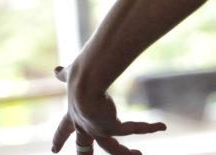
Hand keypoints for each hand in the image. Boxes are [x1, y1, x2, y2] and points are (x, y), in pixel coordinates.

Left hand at [51, 65, 165, 154]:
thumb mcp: (71, 75)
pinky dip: (148, 127)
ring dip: (126, 153)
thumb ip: (65, 74)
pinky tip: (161, 126)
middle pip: (83, 147)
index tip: (54, 150)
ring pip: (112, 148)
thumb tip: (56, 69)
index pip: (65, 129)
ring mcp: (97, 130)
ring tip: (138, 154)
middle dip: (85, 154)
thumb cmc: (79, 74)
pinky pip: (134, 129)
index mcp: (72, 114)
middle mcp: (84, 126)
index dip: (60, 138)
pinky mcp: (111, 128)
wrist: (86, 80)